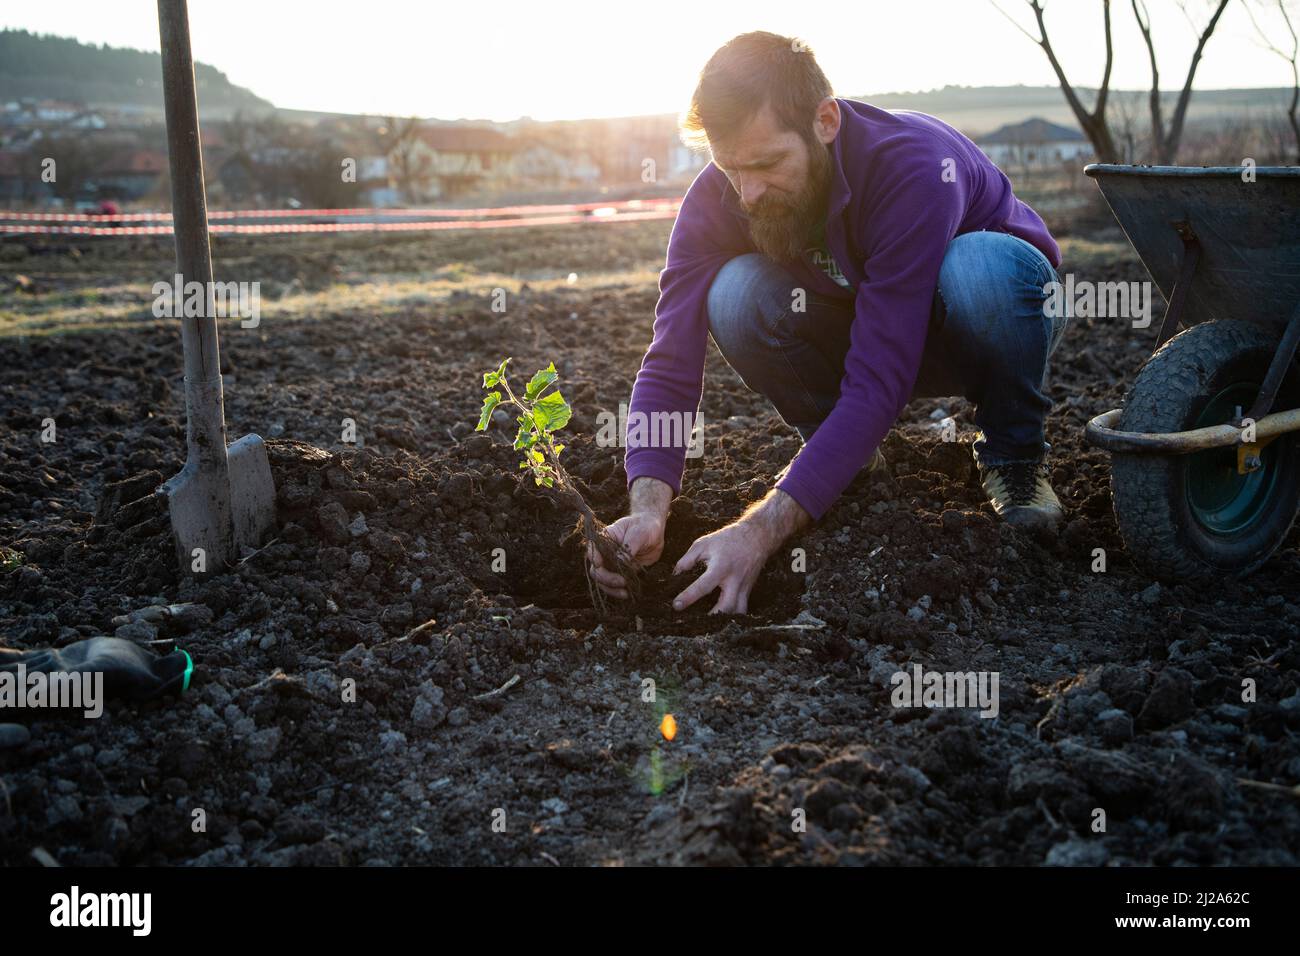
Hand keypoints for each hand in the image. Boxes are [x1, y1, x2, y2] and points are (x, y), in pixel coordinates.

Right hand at [587, 511, 664, 599]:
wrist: (654, 530)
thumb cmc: (644, 526)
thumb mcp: (638, 533)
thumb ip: (628, 547)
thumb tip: (619, 561)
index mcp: (605, 539)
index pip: (593, 549)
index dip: (593, 558)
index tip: (599, 564)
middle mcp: (605, 553)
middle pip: (596, 570)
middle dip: (605, 578)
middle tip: (621, 581)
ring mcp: (612, 564)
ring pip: (603, 581)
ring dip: (611, 588)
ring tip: (624, 593)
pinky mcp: (621, 572)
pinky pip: (615, 585)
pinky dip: (618, 591)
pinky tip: (627, 594)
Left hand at [671, 488, 811, 613]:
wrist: (757, 537)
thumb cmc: (727, 539)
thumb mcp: (703, 543)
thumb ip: (687, 559)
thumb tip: (675, 575)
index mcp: (721, 567)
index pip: (704, 586)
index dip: (689, 597)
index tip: (676, 605)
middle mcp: (734, 580)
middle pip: (726, 607)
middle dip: (711, 618)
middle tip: (694, 622)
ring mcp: (744, 587)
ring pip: (737, 612)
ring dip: (723, 620)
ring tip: (707, 624)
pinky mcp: (748, 591)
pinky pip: (741, 609)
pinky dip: (731, 616)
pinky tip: (720, 618)